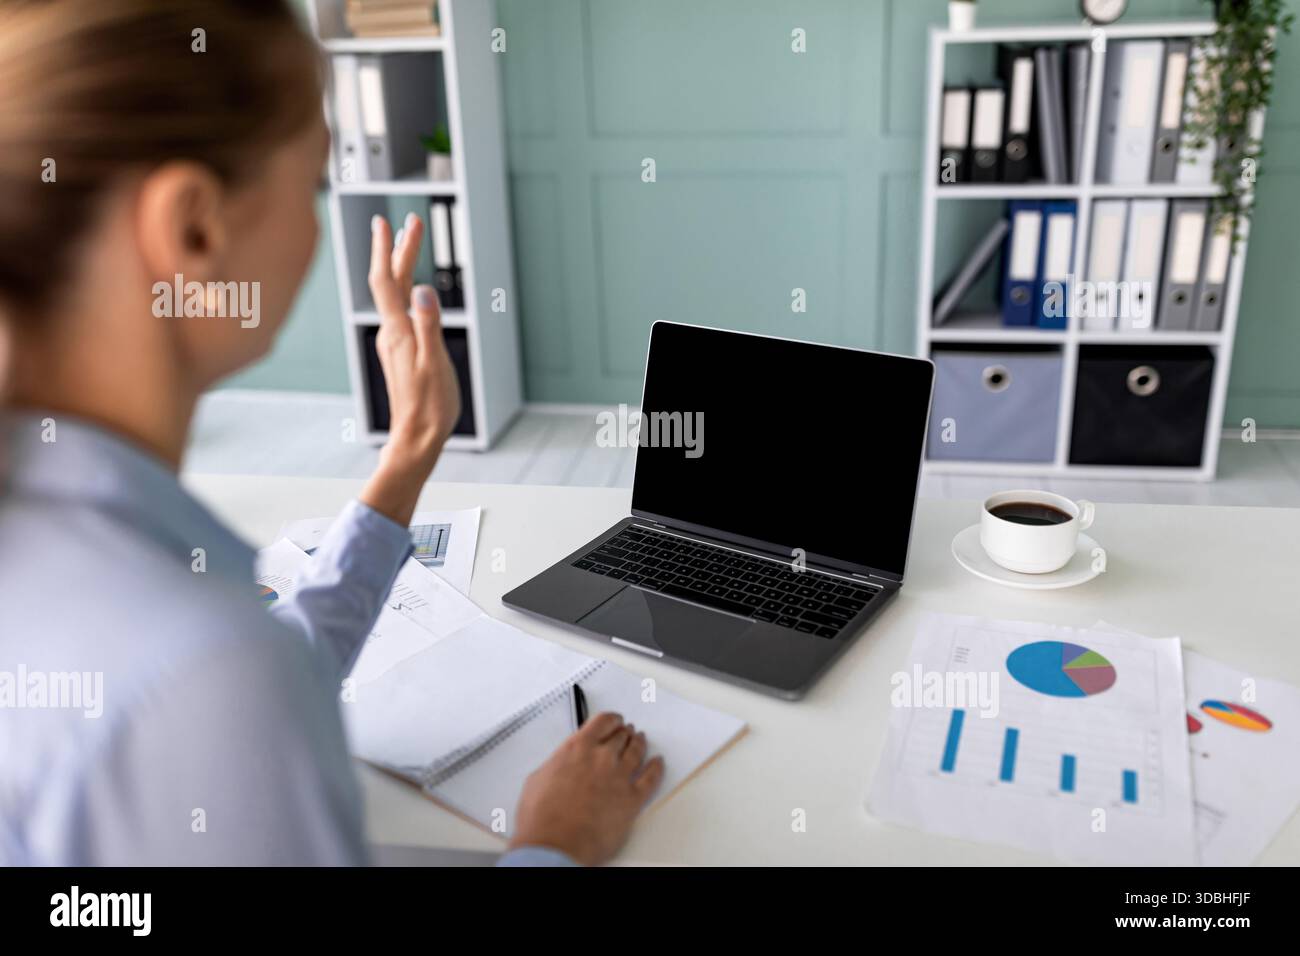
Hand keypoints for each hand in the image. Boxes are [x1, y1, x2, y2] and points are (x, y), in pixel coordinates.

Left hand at [359, 213, 460, 525]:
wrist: (416, 438)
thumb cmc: (430, 406)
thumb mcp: (434, 363)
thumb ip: (428, 324)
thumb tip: (422, 288)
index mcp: (397, 332)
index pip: (386, 281)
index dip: (387, 249)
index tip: (387, 222)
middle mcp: (390, 334)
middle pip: (391, 284)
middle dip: (399, 251)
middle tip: (409, 223)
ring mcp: (393, 343)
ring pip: (394, 297)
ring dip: (402, 268)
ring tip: (410, 246)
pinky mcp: (400, 353)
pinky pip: (399, 312)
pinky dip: (404, 291)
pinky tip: (411, 291)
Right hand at [509, 712, 664, 865]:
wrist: (554, 845)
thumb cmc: (542, 819)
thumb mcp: (537, 780)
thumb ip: (556, 766)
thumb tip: (559, 767)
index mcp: (577, 749)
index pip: (602, 722)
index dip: (611, 719)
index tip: (614, 720)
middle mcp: (601, 758)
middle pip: (621, 736)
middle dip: (624, 732)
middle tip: (626, 731)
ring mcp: (619, 777)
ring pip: (637, 751)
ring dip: (640, 743)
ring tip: (641, 740)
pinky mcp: (632, 799)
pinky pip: (651, 778)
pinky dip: (657, 768)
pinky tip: (658, 763)